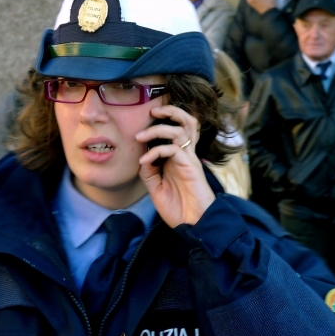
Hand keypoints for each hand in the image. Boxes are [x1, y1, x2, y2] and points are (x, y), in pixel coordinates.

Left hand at [135, 105, 214, 227]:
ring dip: (158, 129)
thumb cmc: (178, 208)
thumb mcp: (156, 189)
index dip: (161, 123)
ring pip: (180, 130)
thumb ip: (149, 172)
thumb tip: (141, 158)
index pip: (176, 130)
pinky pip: (174, 149)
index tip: (142, 127)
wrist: (194, 225)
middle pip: (187, 122)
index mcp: (179, 158)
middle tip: (152, 111)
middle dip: (171, 111)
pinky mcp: (190, 167)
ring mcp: (189, 160)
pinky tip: (144, 161)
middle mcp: (186, 155)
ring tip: (140, 136)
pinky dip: (156, 151)